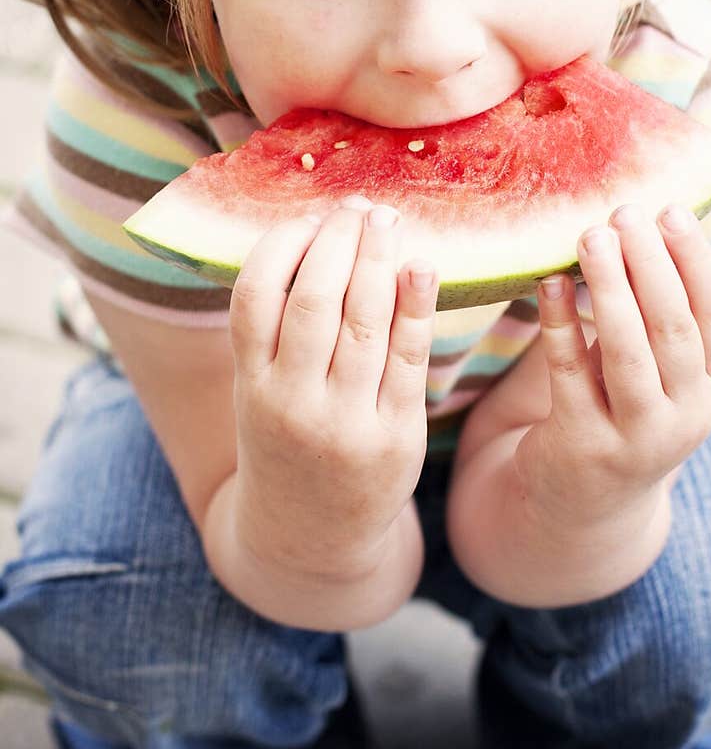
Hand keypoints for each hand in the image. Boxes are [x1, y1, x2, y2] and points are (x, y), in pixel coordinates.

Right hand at [228, 194, 438, 577]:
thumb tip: (317, 234)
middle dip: (339, 242)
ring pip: (365, 323)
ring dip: (379, 261)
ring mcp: (346, 423)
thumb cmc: (287, 440)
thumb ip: (274, 328)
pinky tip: (422, 267)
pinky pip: (409, 358)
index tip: (310, 216)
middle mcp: (294, 404)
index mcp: (251, 386)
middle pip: (315, 302)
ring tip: (387, 221)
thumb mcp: (259, 391)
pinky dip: (416, 307)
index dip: (282, 245)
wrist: (311, 540)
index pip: (255, 296)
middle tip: (358, 207)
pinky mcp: (396, 437)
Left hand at [515, 203, 710, 534]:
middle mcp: (685, 416)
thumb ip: (656, 314)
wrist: (583, 504)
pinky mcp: (583, 445)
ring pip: (627, 352)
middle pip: (671, 328)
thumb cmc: (620, 409)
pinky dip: (560, 324)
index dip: (695, 261)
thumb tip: (641, 226)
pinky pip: (570, 374)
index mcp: (710, 389)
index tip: (670, 210)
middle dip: (648, 264)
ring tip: (589, 236)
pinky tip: (548, 283)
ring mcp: (636, 436)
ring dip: (609, 287)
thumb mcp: (657, 372)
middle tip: (622, 214)